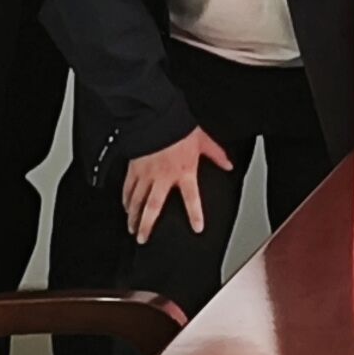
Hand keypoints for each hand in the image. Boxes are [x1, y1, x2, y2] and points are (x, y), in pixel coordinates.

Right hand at [123, 125, 233, 242]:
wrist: (155, 116)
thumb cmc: (179, 127)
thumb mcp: (203, 140)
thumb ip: (216, 155)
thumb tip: (228, 164)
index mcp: (184, 171)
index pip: (191, 198)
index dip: (195, 214)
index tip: (196, 228)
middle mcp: (163, 177)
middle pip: (153, 207)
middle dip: (147, 225)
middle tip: (143, 238)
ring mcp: (146, 174)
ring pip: (136, 201)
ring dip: (133, 217)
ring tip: (132, 229)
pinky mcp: (133, 168)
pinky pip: (127, 188)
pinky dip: (125, 199)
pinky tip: (125, 207)